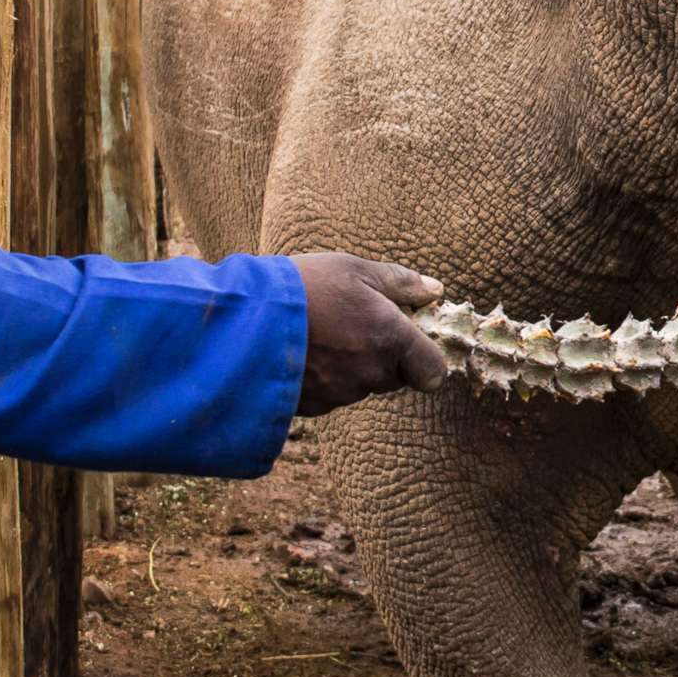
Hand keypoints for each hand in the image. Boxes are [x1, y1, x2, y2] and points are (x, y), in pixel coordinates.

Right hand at [290, 253, 451, 416]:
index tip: (410, 341)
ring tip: (320, 333)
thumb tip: (435, 290)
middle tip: (354, 325)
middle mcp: (371, 373)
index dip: (425, 360)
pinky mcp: (313, 407)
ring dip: (351, 366)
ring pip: (360, 385)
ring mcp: (341, 393)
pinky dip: (323, 378)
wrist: (242, 322)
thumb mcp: (354, 269)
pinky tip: (303, 351)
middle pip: (394, 377)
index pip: (432, 372)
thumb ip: (401, 282)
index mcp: (391, 339)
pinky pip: (330, 395)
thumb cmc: (304, 287)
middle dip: (383, 356)